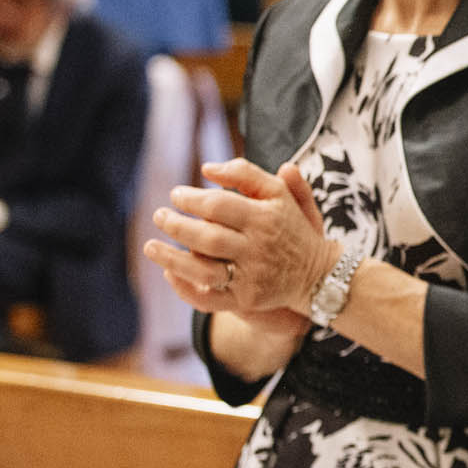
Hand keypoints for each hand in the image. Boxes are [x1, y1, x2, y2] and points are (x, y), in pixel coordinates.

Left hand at [144, 159, 334, 320]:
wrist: (317, 273)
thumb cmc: (290, 226)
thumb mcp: (279, 193)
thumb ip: (247, 174)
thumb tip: (207, 168)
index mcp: (266, 218)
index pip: (219, 205)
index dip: (191, 199)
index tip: (176, 194)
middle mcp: (258, 249)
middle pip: (208, 238)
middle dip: (176, 226)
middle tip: (159, 215)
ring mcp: (252, 277)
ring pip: (204, 271)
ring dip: (172, 259)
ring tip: (149, 246)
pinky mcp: (247, 300)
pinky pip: (209, 299)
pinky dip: (186, 288)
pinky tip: (169, 272)